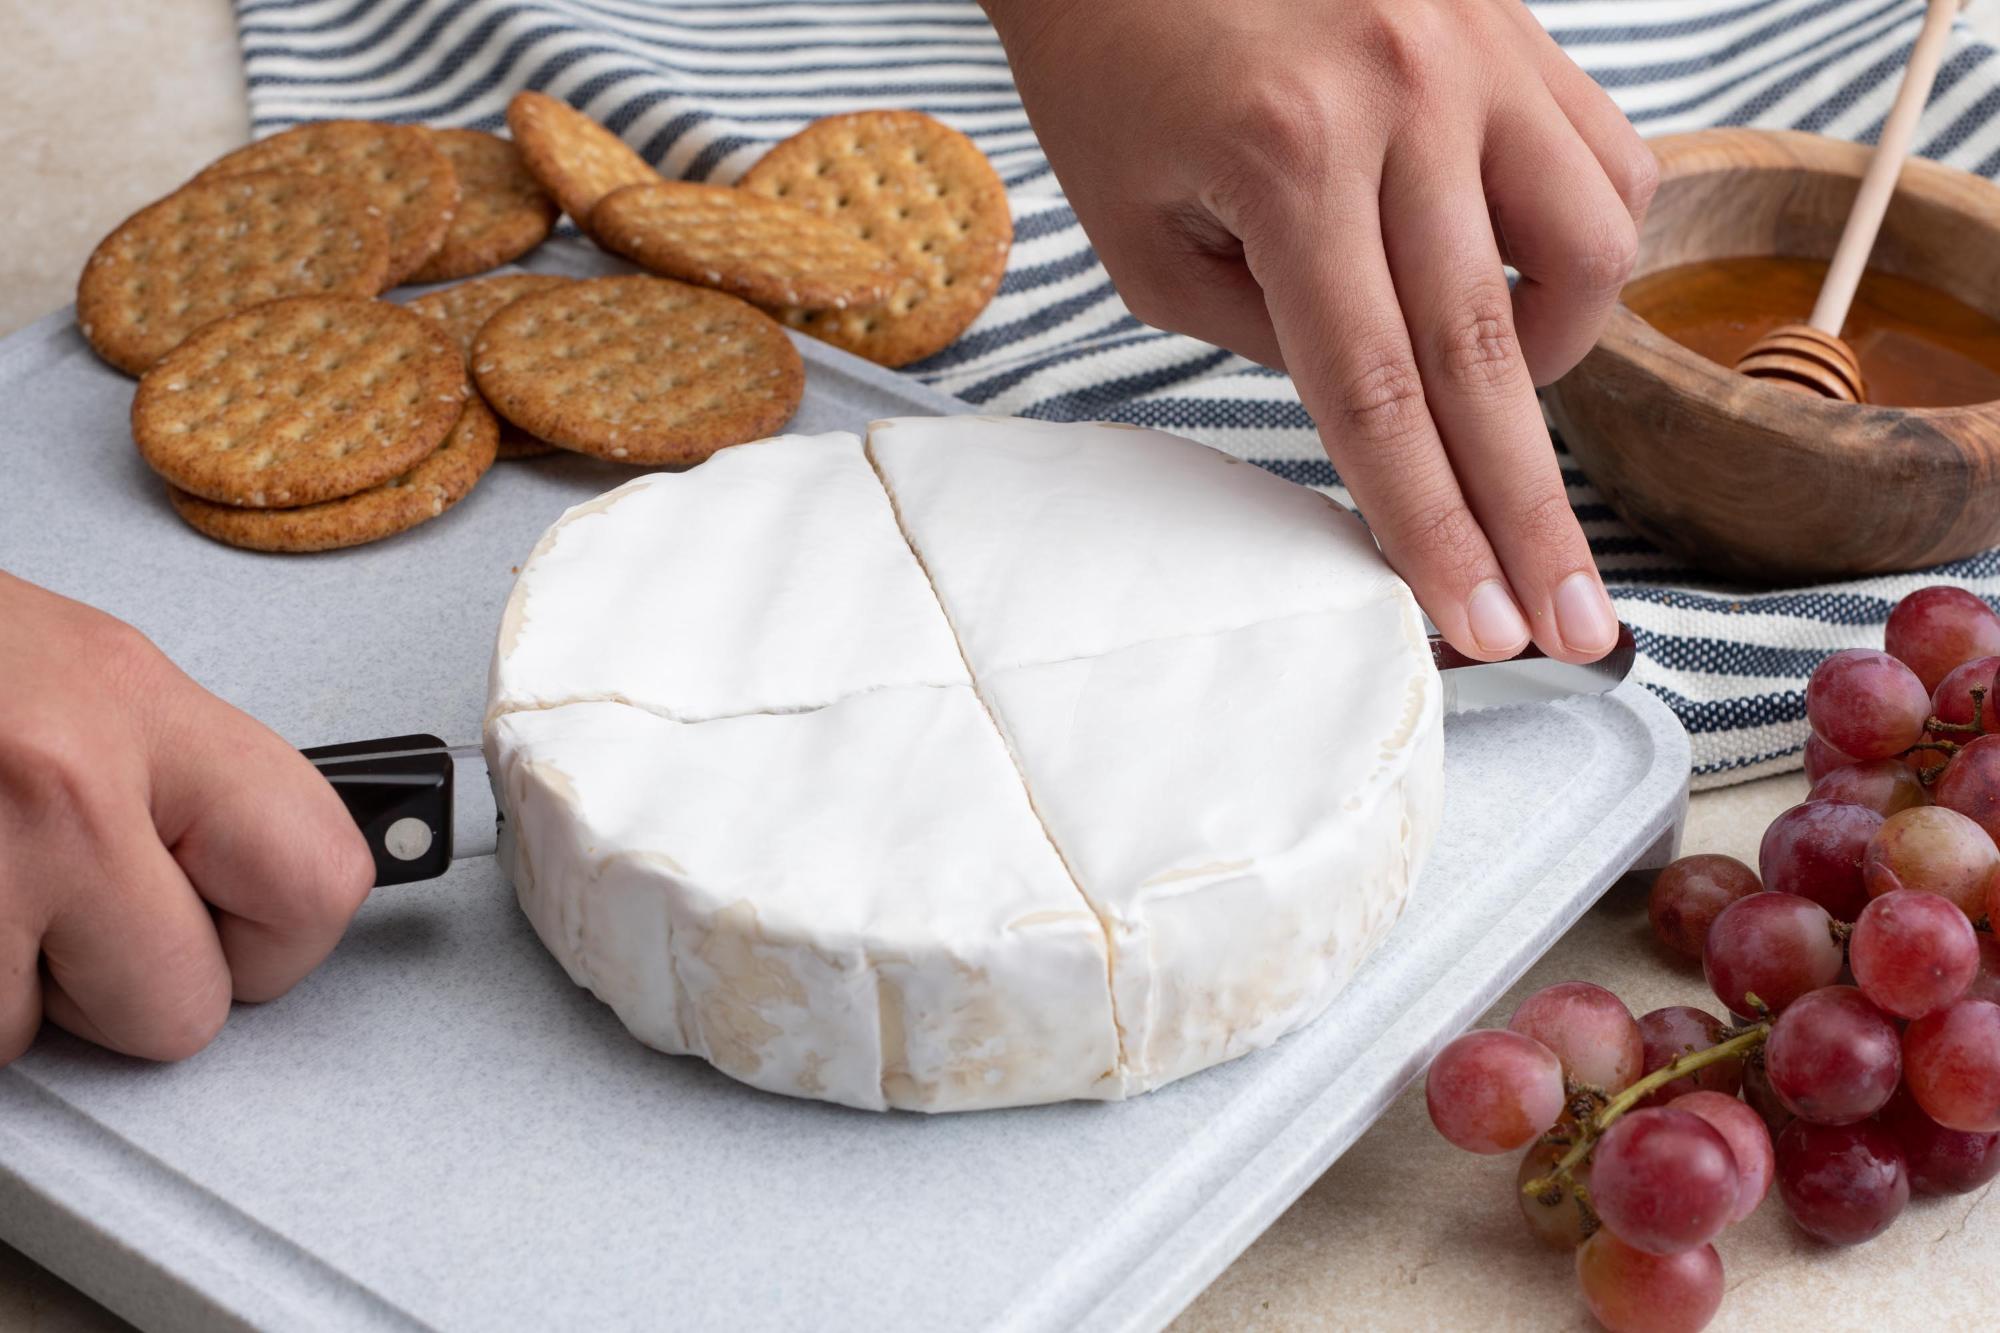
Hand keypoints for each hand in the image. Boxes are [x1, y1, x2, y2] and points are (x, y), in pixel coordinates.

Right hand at [0, 573, 372, 1065]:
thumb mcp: (86, 680)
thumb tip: (267, 880)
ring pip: (36, 1040)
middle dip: (126, 989)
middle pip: (182, 1009)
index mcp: (138, 706)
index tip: (238, 929)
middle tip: (67, 915)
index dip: (277, 938)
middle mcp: (61, 785)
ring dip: (5, 992)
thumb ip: (183, 786)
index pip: (316, 883)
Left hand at [982, 0, 1653, 662]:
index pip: (1379, 394)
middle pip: (1495, 357)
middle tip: (1582, 628)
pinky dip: (1582, 243)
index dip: (1434, 529)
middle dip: (1533, 517)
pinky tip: (1520, 276)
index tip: (1484, 627)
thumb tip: (1378, 409)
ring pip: (1591, 250)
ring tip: (1497, 393)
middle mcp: (1407, 100)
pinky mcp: (1515, 25)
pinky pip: (1607, 157)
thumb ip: (1262, 336)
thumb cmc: (1108, 63)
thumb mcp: (1139, 233)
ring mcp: (1479, 52)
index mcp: (1289, 159)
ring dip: (1557, 356)